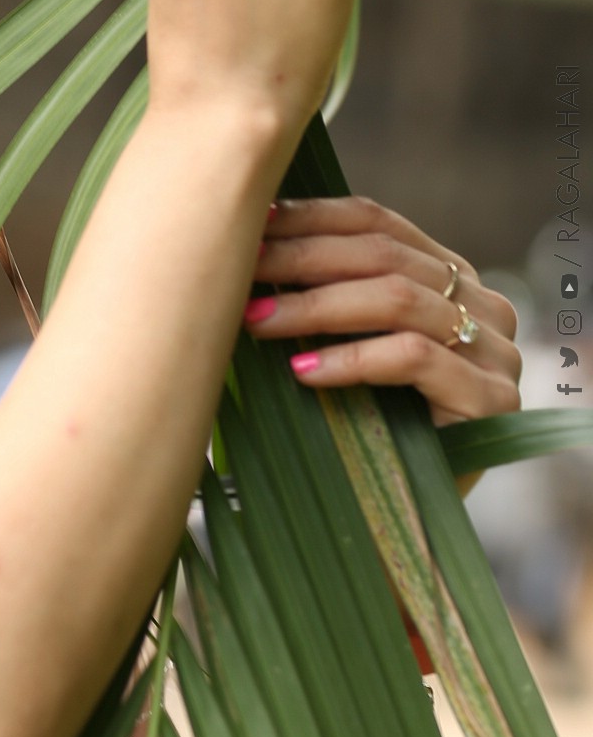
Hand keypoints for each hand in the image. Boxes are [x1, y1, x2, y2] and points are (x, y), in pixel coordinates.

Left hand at [242, 193, 520, 431]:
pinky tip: (303, 370)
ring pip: (398, 300)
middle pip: (384, 255)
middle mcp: (482, 304)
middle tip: (241, 271)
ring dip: (316, 306)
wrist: (405, 518)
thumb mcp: (344, 344)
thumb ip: (324, 296)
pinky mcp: (493, 400)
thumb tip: (244, 249)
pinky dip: (350, 359)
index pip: (377, 221)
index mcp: (449, 276)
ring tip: (256, 321)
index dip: (311, 218)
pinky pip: (413, 358)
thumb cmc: (361, 422)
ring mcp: (496, 351)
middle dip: (302, 259)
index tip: (252, 226)